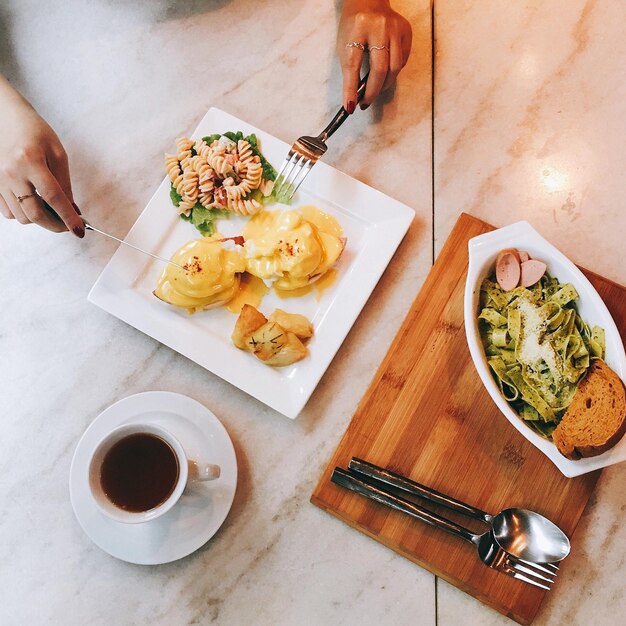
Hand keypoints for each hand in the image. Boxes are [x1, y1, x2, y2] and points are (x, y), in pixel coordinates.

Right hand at [0, 77, 83, 235]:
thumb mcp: (57, 153)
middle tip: (67, 226)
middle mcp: (11, 173)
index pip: (53, 198)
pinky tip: (33, 203)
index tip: (79, 231)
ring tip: (51, 210)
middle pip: (34, 213)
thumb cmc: (34, 132)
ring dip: (40, 219)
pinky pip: (8, 212)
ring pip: (21, 216)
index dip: (68, 217)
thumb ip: (65, 183)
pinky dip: (23, 213)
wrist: (5, 118)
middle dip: (54, 225)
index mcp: (30, 161)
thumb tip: (72, 209)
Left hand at [337, 0, 411, 110]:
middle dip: (372, 91)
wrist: (368, 1)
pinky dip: (393, 73)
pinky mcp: (406, 31)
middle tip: (365, 103)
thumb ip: (350, 68)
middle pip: (380, 69)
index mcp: (358, 28)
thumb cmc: (353, 26)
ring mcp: (395, 28)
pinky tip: (385, 74)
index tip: (350, 106)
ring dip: (384, 85)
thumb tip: (355, 97)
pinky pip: (402, 61)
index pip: (353, 64)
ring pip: (394, 68)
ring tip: (374, 91)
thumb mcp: (345, 44)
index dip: (351, 89)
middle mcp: (379, 26)